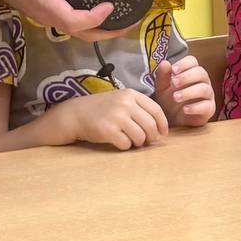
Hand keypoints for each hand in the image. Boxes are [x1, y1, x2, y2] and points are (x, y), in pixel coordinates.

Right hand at [0, 0, 127, 40]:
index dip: (94, 19)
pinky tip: (102, 12)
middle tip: (131, 22)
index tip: (111, 6)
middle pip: (79, 34)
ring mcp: (44, 15)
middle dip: (106, 33)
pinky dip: (88, 24)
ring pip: (74, 32)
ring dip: (99, 31)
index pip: (72, 20)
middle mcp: (44, 12)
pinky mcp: (44, 12)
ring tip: (123, 19)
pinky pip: (69, 24)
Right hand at [51, 89, 169, 149]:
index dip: (162, 124)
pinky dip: (125, 146)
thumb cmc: (102, 109)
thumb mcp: (121, 99)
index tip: (163, 133)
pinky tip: (118, 141)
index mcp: (131, 94)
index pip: (156, 109)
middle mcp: (125, 103)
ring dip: (138, 143)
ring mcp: (117, 117)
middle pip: (150, 125)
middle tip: (146, 141)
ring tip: (131, 141)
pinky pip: (126, 144)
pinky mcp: (108, 130)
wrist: (77, 114)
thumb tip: (159, 127)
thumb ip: (138, 107)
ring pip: (140, 136)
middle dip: (152, 137)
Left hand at [153, 56, 215, 126]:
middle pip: (201, 73)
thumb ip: (162, 75)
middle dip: (186, 77)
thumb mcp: (162, 87)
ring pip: (204, 89)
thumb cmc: (169, 99)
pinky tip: (185, 109)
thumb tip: (165, 63)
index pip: (192, 61)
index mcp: (191, 71)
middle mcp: (202, 81)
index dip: (184, 64)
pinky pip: (207, 106)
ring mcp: (208, 95)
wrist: (172, 119)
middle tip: (174, 83)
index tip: (173, 70)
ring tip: (175, 97)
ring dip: (189, 92)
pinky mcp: (209, 109)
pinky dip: (196, 107)